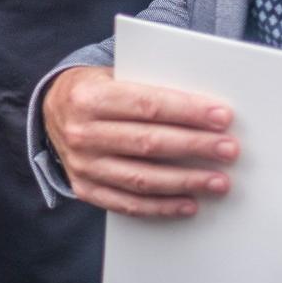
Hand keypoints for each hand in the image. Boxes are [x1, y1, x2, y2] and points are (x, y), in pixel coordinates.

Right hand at [40, 64, 235, 216]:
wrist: (52, 110)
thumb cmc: (98, 89)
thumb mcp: (114, 75)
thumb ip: (149, 88)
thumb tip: (204, 107)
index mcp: (89, 97)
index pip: (147, 105)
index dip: (187, 111)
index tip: (222, 117)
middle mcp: (82, 133)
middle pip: (148, 143)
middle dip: (195, 146)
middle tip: (229, 150)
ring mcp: (82, 165)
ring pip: (141, 178)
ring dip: (186, 181)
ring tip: (219, 181)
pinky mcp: (85, 189)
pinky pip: (128, 204)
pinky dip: (162, 207)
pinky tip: (189, 204)